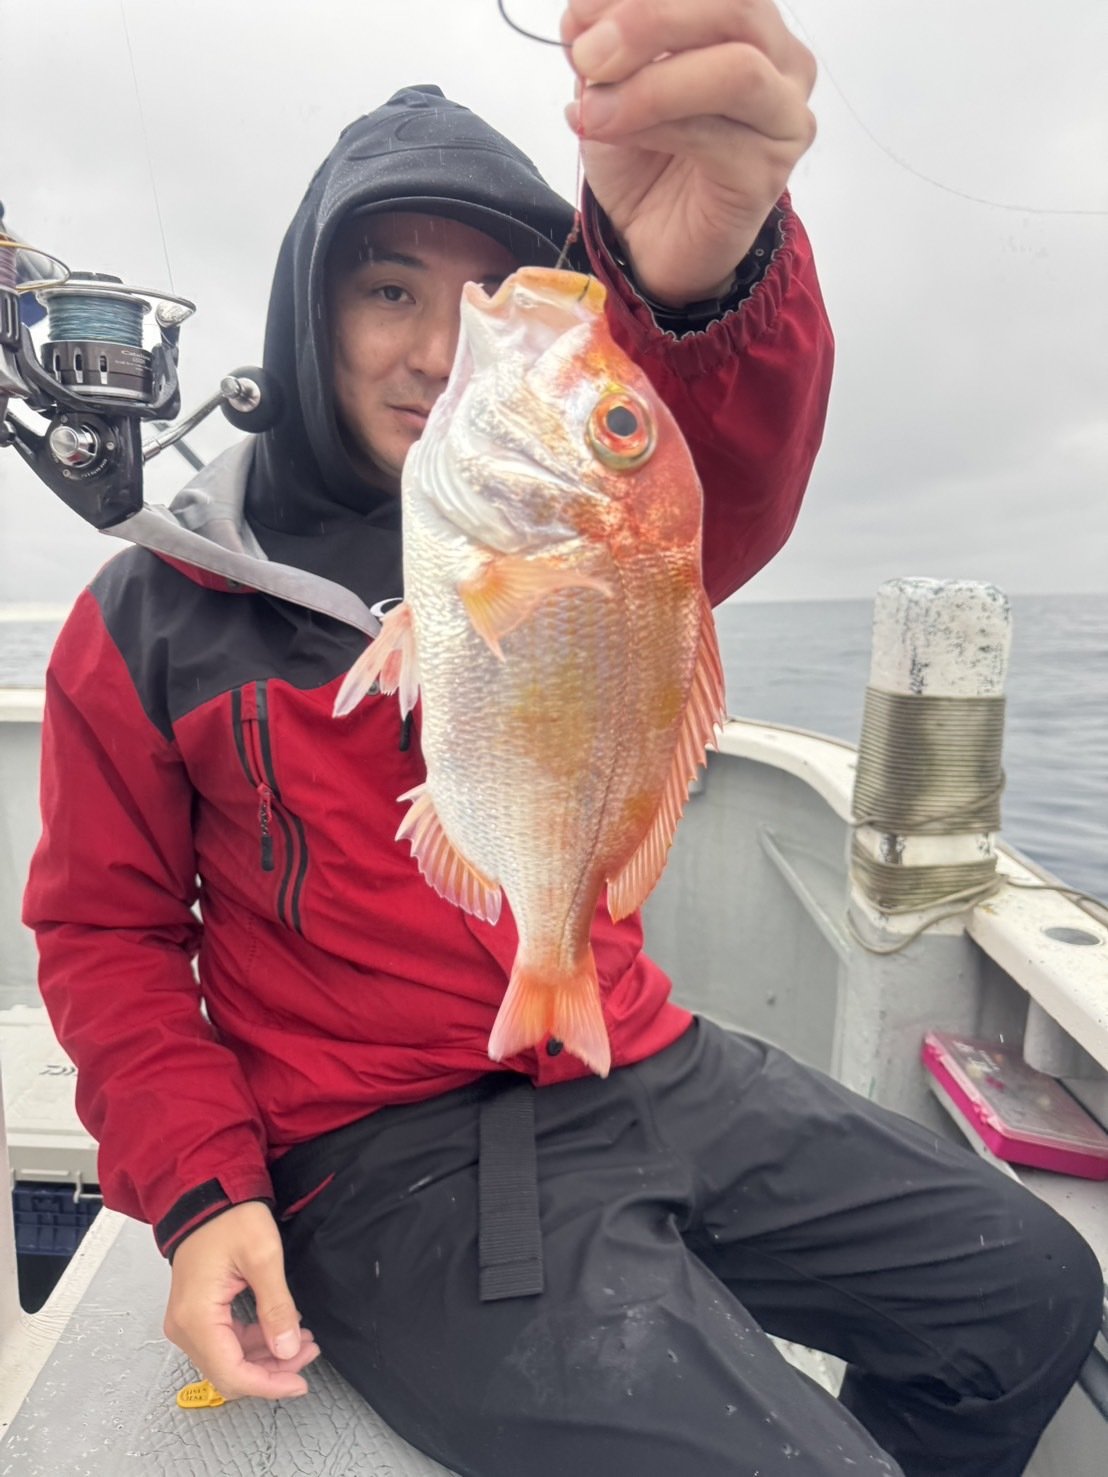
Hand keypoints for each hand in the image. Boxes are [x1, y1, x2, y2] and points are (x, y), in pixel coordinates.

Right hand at [164, 1201, 319, 1400]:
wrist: (207, 1195)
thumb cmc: (230, 1218)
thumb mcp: (263, 1257)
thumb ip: (277, 1308)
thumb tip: (289, 1350)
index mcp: (196, 1317)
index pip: (232, 1373)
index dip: (268, 1384)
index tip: (300, 1382)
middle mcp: (185, 1327)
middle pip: (229, 1372)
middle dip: (272, 1371)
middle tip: (309, 1352)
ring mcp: (188, 1322)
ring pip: (229, 1361)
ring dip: (266, 1358)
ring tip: (302, 1340)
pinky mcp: (197, 1314)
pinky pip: (225, 1343)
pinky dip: (254, 1344)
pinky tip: (280, 1329)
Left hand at [561, 0, 816, 304]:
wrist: (650, 240)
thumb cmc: (642, 155)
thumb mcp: (611, 81)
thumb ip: (607, 41)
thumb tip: (584, 19)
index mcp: (746, 22)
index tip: (578, 17)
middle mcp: (781, 59)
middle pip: (737, 5)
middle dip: (650, 21)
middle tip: (587, 55)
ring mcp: (784, 117)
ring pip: (738, 69)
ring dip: (653, 85)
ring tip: (592, 109)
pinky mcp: (770, 173)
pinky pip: (718, 137)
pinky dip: (655, 129)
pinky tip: (613, 134)